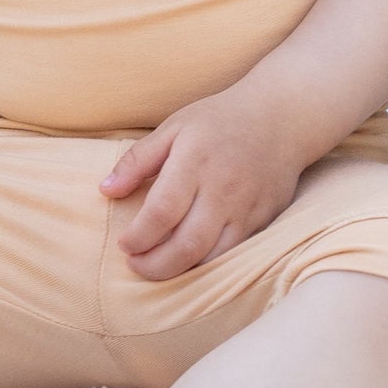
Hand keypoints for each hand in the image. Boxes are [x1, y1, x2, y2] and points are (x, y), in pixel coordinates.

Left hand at [100, 90, 305, 280]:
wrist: (283, 115)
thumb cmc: (221, 119)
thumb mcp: (174, 127)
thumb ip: (137, 160)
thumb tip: (105, 191)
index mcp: (195, 161)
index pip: (161, 213)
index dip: (138, 237)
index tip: (125, 244)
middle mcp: (223, 188)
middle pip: (186, 245)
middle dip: (154, 266)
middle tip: (136, 263)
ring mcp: (247, 206)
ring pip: (211, 257)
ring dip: (179, 271)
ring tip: (160, 265)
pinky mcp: (264, 218)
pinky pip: (233, 253)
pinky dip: (208, 263)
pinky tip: (190, 258)